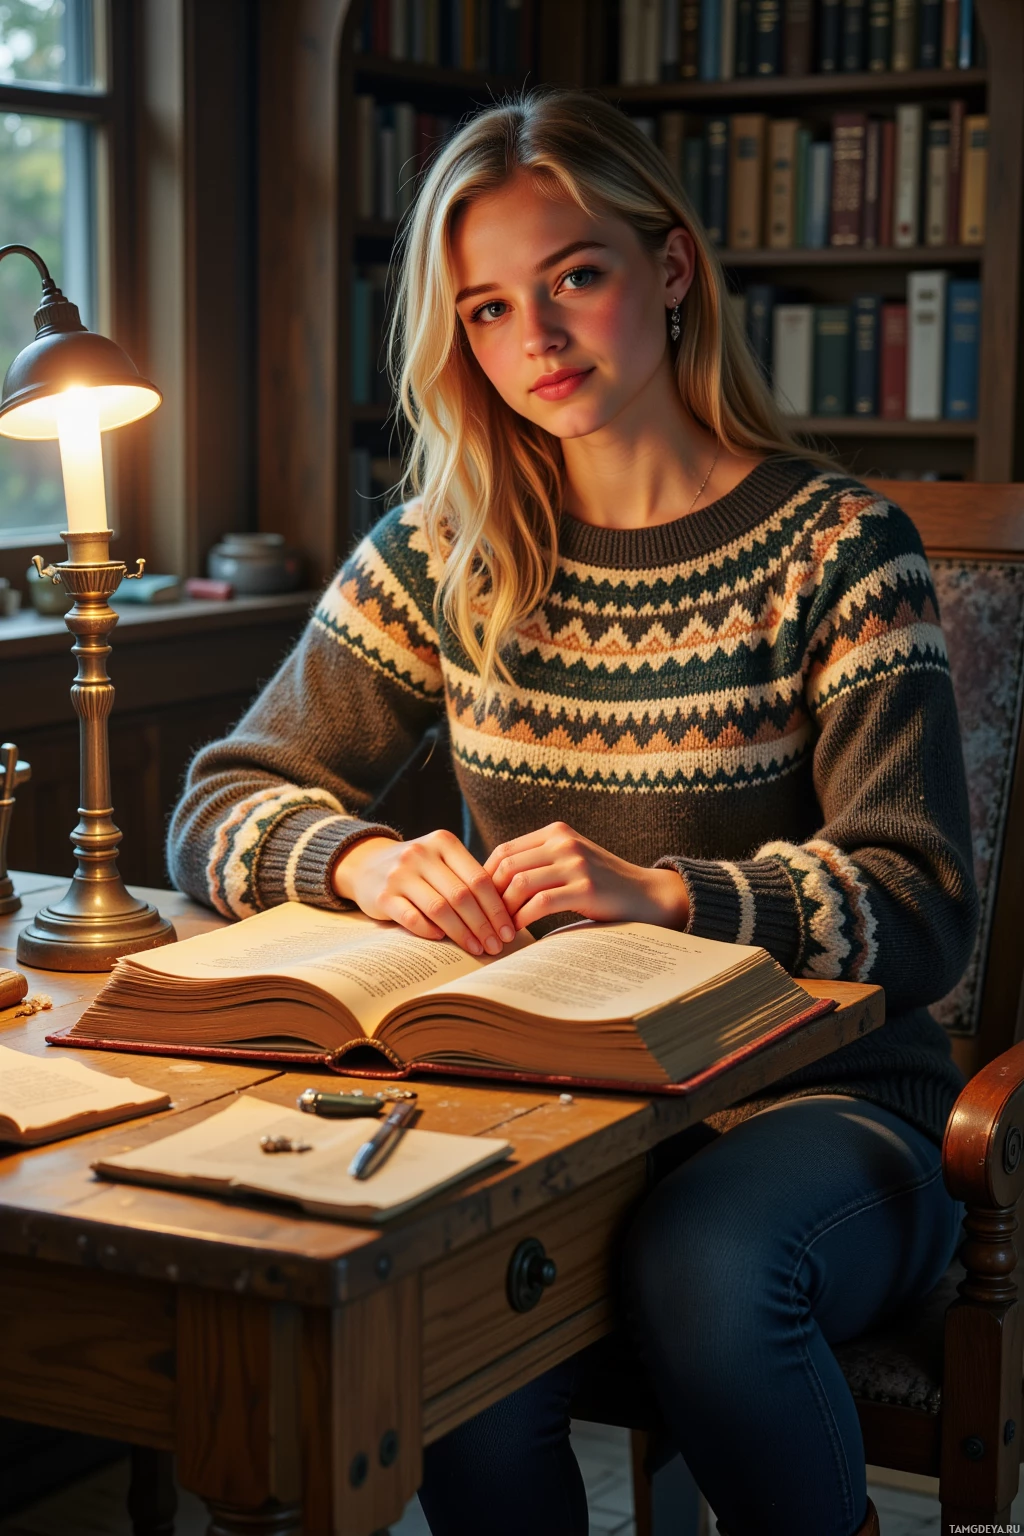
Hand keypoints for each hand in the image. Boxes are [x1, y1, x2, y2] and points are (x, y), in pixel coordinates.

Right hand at [331, 830, 515, 955]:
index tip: (509, 931)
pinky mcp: (382, 896)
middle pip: (462, 896)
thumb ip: (468, 878)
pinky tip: (443, 941)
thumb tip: (505, 916)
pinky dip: (430, 931)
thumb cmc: (418, 868)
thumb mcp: (442, 860)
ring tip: (477, 949)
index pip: (479, 878)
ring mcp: (399, 874)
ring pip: (439, 908)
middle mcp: (421, 854)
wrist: (366, 863)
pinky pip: (411, 918)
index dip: (497, 908)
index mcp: (444, 842)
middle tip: (496, 946)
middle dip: (483, 925)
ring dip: (462, 933)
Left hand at [483, 821, 688, 931]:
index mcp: (556, 833)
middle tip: (483, 920)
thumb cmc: (601, 884)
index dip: (485, 878)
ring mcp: (576, 864)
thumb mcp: (569, 861)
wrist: (644, 895)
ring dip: (503, 910)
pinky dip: (522, 918)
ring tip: (499, 929)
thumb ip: (538, 862)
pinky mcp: (585, 888)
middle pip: (507, 866)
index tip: (479, 902)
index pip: (504, 850)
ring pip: (520, 883)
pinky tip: (518, 931)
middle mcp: (564, 843)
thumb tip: (490, 884)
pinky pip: (539, 903)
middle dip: (490, 896)